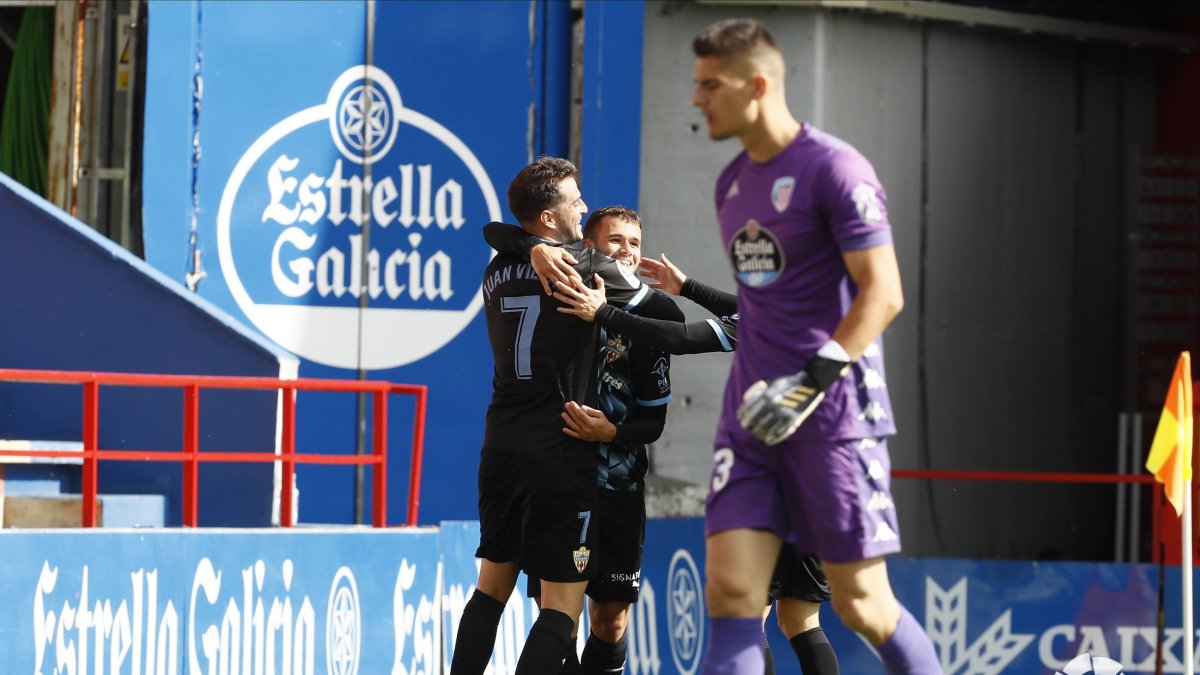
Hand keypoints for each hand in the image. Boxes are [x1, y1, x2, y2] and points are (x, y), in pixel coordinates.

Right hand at [531, 244, 580, 295]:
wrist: (536, 250)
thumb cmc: (550, 250)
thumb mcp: (560, 250)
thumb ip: (568, 256)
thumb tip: (576, 262)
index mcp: (558, 261)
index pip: (568, 269)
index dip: (575, 275)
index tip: (580, 280)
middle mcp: (553, 267)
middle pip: (562, 277)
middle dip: (569, 283)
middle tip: (575, 289)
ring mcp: (546, 271)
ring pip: (554, 280)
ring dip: (560, 287)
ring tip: (565, 293)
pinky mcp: (540, 273)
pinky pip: (544, 282)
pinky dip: (547, 288)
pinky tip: (550, 294)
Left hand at [553, 275, 605, 320]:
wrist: (602, 313)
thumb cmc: (601, 302)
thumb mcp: (602, 291)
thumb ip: (599, 282)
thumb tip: (596, 274)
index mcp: (587, 292)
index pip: (579, 285)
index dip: (574, 280)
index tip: (568, 276)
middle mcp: (582, 298)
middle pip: (571, 292)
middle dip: (563, 287)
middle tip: (557, 283)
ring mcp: (579, 305)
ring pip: (568, 301)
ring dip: (561, 297)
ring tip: (554, 294)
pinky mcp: (578, 312)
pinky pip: (569, 311)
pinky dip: (563, 310)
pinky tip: (558, 308)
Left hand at [562, 401, 616, 441]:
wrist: (607, 434)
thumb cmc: (604, 423)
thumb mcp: (600, 414)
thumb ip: (590, 410)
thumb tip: (582, 407)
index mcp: (590, 422)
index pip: (580, 413)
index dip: (575, 408)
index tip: (571, 402)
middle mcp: (586, 428)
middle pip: (576, 418)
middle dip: (570, 411)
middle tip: (566, 405)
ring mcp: (583, 434)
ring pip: (573, 426)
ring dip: (567, 420)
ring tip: (563, 414)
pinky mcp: (582, 437)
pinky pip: (574, 435)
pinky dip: (569, 432)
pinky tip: (564, 429)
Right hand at [639, 254, 686, 294]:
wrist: (683, 287)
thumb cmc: (679, 277)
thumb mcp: (672, 269)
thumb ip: (666, 262)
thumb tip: (661, 255)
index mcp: (664, 268)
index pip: (654, 264)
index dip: (648, 261)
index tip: (641, 259)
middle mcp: (662, 273)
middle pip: (651, 269)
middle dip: (645, 266)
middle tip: (638, 264)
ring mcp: (662, 279)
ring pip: (652, 276)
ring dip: (646, 274)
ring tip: (639, 273)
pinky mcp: (663, 286)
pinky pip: (655, 285)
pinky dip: (650, 285)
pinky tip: (646, 285)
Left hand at [735, 356, 849, 444]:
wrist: (809, 385)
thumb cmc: (786, 383)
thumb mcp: (770, 382)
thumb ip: (756, 390)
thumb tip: (745, 400)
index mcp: (766, 396)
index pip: (748, 411)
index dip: (742, 416)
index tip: (741, 419)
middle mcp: (773, 406)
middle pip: (755, 423)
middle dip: (749, 426)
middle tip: (748, 427)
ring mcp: (783, 414)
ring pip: (766, 430)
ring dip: (759, 434)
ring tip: (758, 434)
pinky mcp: (793, 421)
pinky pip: (779, 434)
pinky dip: (772, 439)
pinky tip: (768, 440)